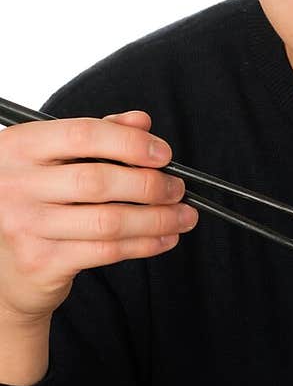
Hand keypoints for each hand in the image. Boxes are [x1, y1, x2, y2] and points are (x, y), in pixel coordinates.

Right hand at [0, 110, 198, 322]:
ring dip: (157, 219)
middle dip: (151, 185)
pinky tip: (163, 239)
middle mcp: (16, 184)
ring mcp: (26, 225)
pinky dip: (144, 245)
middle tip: (177, 189)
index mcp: (18, 148)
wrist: (4, 263)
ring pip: (109, 221)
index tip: (163, 154)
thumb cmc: (33, 203)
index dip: (130, 143)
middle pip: (99, 180)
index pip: (82, 135)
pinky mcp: (42, 261)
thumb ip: (95, 138)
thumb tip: (140, 121)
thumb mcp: (53, 161)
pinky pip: (106, 251)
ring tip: (181, 216)